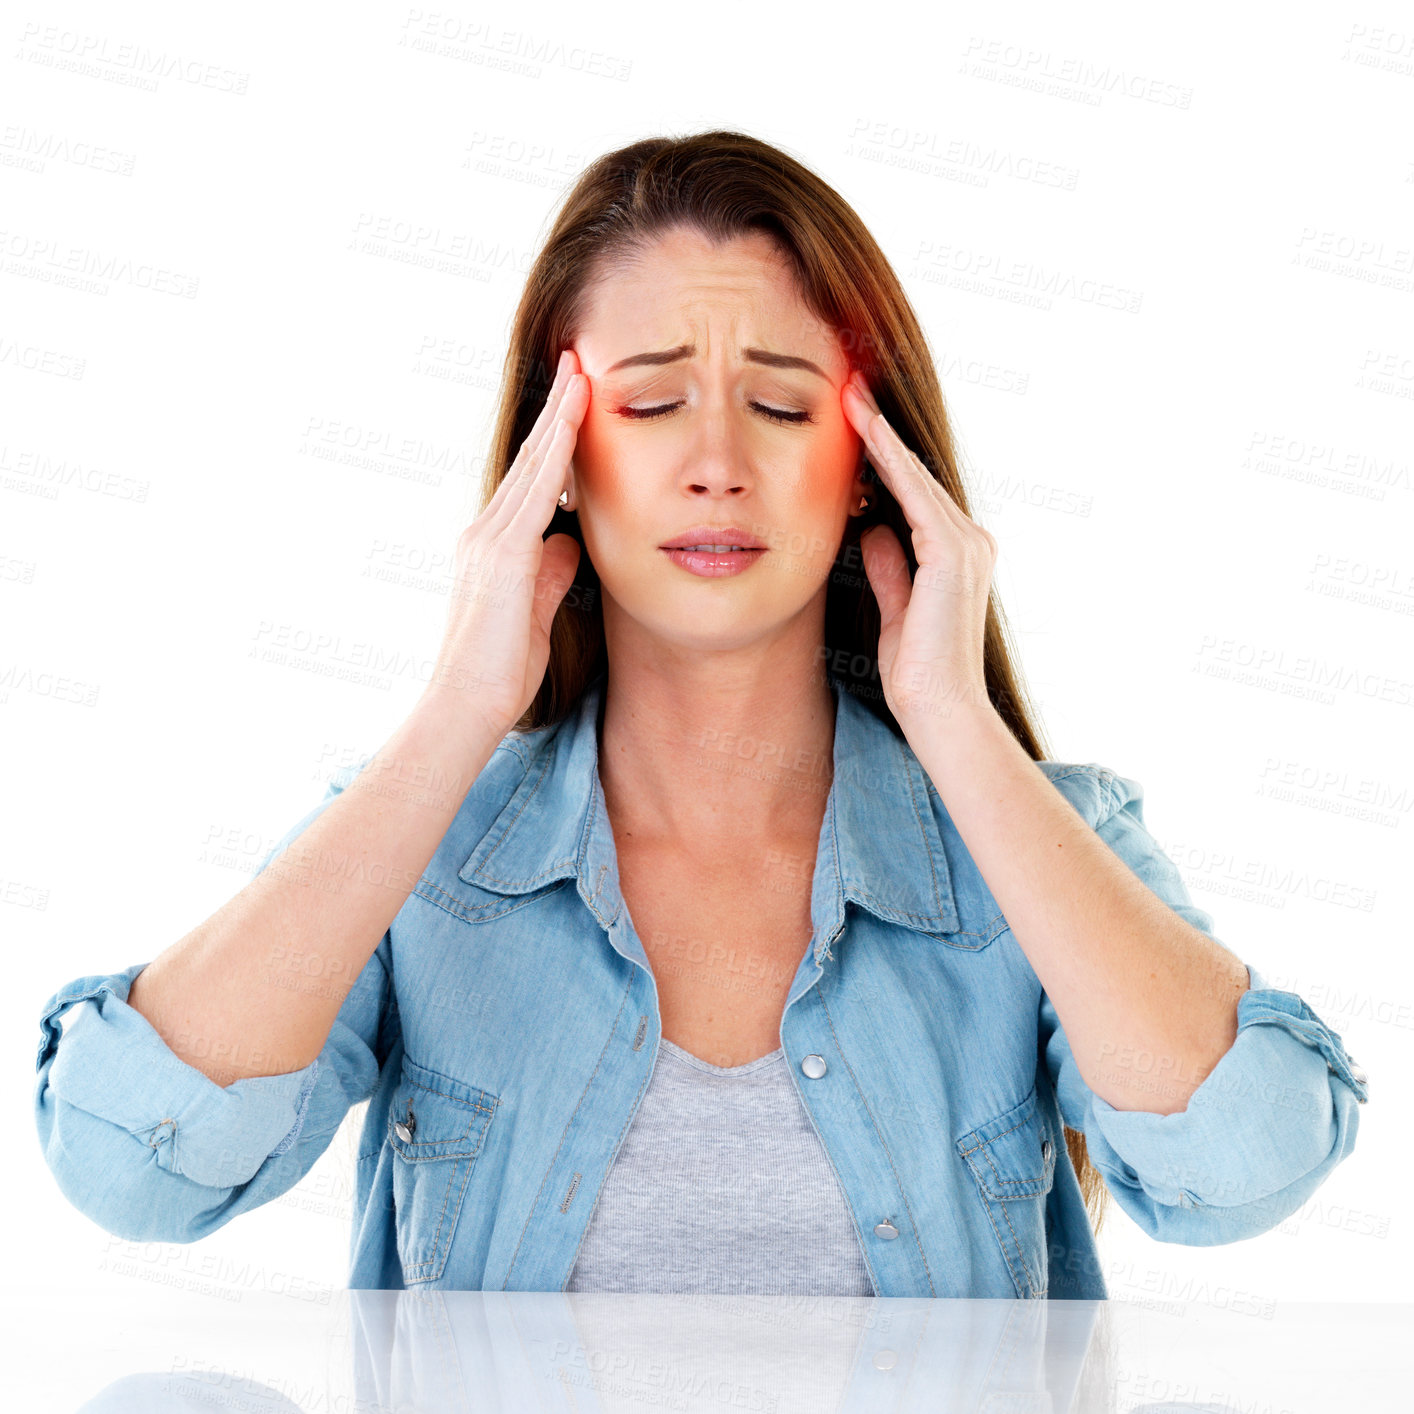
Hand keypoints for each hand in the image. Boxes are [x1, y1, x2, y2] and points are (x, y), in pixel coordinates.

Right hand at [418, 348, 586, 741]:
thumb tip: (570, 543)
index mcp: (493, 547)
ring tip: (580, 372)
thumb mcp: (537, 613)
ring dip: (558, 416)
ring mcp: (489, 540)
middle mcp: (485, 532)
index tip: (576, 400)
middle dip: (556, 410)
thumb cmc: (501, 672)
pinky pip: (535, 491)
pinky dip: (555, 452)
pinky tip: (573, 421)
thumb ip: (552, 574)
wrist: (466, 706)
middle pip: (529, 460)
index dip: (554, 439)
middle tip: (576, 363)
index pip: (532, 481)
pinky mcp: (502, 555)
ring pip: (532, 465)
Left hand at [842, 370, 997, 733]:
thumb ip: (889, 568)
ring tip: (851, 399)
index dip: (882, 458)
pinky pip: (916, 497)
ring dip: (881, 437)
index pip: (912, 495)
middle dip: (880, 434)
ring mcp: (966, 545)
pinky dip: (892, 463)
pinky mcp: (953, 554)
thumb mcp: (894, 609)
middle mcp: (968, 542)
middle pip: (915, 476)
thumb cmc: (916, 674)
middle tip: (849, 391)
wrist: (940, 710)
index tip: (852, 424)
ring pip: (915, 479)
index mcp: (955, 555)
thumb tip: (874, 532)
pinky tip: (869, 434)